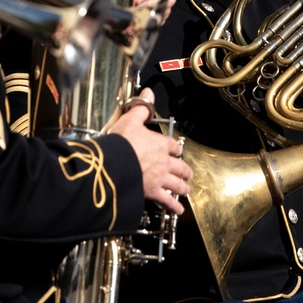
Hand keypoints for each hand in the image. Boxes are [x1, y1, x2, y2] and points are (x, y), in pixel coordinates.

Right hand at [108, 89, 191, 214]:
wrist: (114, 164)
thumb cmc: (121, 143)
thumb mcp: (130, 119)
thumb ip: (141, 108)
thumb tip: (148, 93)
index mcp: (159, 143)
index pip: (173, 146)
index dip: (176, 149)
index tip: (177, 151)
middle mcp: (164, 162)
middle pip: (180, 166)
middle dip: (184, 170)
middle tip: (188, 173)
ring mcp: (160, 178)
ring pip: (177, 184)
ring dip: (182, 187)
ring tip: (185, 189)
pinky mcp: (153, 192)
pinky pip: (167, 200)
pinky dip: (174, 206)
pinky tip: (178, 209)